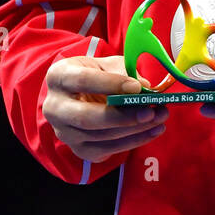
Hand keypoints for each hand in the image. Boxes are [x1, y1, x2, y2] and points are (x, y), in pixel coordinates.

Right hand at [42, 54, 167, 162]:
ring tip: (159, 119)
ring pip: (99, 136)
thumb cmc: (94, 74)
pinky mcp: (79, 149)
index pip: (83, 81)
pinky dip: (133, 141)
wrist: (76, 94)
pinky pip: (107, 149)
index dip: (111, 84)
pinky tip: (152, 131)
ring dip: (134, 130)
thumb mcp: (105, 64)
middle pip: (86, 117)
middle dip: (122, 117)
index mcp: (59, 77)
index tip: (137, 87)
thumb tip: (146, 87)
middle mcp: (55, 107)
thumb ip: (124, 72)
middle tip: (150, 112)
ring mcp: (65, 132)